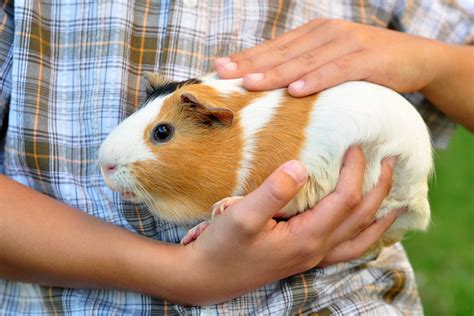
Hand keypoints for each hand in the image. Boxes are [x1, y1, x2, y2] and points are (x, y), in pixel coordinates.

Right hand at [179, 146, 401, 304]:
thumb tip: (302, 166)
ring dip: (380, 215)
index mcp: (306, 238)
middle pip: (361, 217)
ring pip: (361, 238)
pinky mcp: (304, 257)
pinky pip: (348, 249)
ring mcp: (313, 257)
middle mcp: (317, 250)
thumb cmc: (222, 246)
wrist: (208, 277)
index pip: (344, 200)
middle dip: (379, 188)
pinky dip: (366, 235)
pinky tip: (367, 227)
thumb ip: (273, 191)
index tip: (356, 145)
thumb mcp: (241, 216)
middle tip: (391, 161)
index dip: (355, 171)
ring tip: (396, 198)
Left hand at [214, 19, 440, 96]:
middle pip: (282, 53)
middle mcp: (325, 34)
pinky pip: (337, 71)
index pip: (273, 48)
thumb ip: (305, 67)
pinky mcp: (367, 59)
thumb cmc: (367, 64)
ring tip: (250, 84)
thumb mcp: (331, 61)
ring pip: (304, 61)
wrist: (417, 58)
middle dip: (250, 64)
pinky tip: (296, 90)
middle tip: (223, 74)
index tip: (219, 68)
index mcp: (313, 34)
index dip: (246, 58)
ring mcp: (346, 44)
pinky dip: (316, 80)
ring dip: (275, 74)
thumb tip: (274, 87)